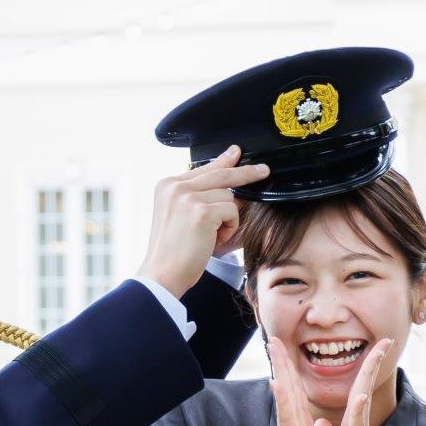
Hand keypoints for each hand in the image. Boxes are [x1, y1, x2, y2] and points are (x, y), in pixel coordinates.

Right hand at [140, 147, 269, 299]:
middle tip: (263, 170)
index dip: (222, 161)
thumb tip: (230, 186)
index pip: (202, 168)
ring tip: (210, 237)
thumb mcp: (180, 216)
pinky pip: (232, 212)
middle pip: (220, 174)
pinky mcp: (202, 211)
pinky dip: (229, 228)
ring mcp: (188, 197)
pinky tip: (213, 240)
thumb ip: (197, 197)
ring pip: (229, 197)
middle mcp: (175, 186)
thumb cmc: (173, 252)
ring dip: (227, 219)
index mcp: (167, 185)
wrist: (162, 274)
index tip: (235, 152)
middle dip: (245, 173)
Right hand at [245, 340, 330, 425]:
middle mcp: (293, 425)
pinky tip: (278, 382)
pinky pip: (287, 418)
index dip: (293, 371)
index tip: (287, 351)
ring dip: (281, 371)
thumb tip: (322, 423)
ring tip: (273, 348)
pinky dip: (283, 400)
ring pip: (286, 395)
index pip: (296, 393)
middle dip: (282, 361)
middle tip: (273, 337)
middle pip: (288, 387)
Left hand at [339, 339, 397, 425]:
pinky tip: (361, 396)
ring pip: (362, 401)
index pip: (359, 391)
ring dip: (367, 376)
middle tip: (387, 339)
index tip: (375, 348)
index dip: (365, 370)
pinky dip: (358, 411)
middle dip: (374, 362)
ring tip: (376, 353)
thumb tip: (352, 424)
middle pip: (365, 387)